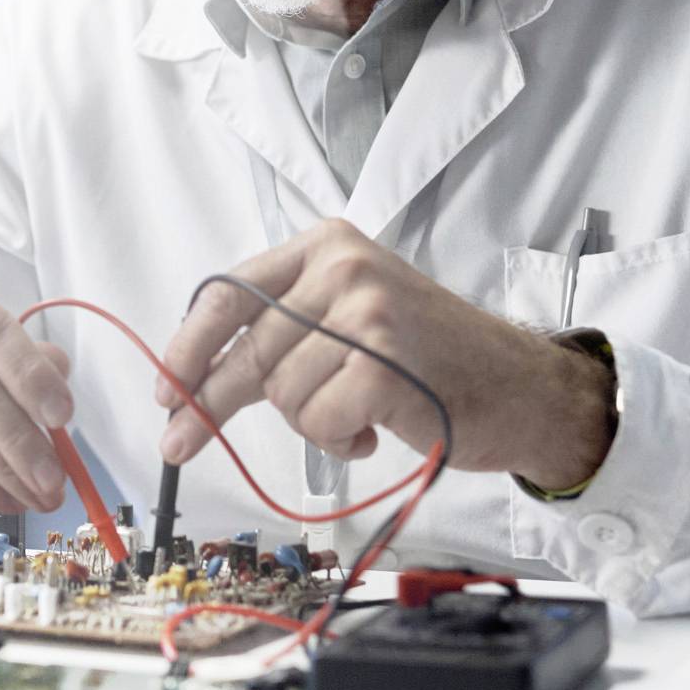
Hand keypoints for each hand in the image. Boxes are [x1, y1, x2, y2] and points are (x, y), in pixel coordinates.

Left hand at [156, 221, 612, 490]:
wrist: (525, 388)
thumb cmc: (434, 360)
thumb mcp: (354, 318)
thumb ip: (286, 331)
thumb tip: (194, 381)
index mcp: (327, 246)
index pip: (230, 293)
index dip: (188, 345)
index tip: (164, 386)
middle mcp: (344, 267)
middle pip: (248, 349)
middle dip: (209, 404)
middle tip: (179, 442)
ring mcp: (366, 313)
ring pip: (283, 393)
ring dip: (312, 423)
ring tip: (358, 414)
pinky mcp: (384, 364)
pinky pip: (319, 421)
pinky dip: (339, 440)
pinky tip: (373, 430)